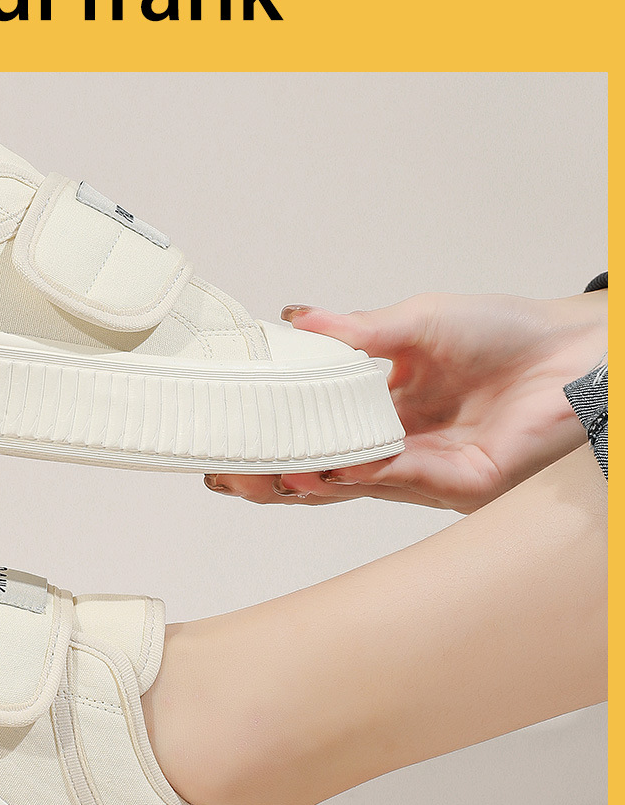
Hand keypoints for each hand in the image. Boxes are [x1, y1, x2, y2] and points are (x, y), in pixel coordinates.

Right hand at [206, 290, 606, 511]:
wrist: (575, 350)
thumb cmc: (506, 331)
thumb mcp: (415, 321)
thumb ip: (356, 330)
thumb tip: (294, 318)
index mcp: (383, 409)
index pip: (315, 433)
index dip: (273, 439)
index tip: (230, 438)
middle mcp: (396, 445)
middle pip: (321, 471)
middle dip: (272, 477)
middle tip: (229, 474)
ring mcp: (423, 469)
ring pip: (350, 486)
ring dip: (306, 483)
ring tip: (267, 475)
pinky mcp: (458, 482)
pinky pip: (399, 480)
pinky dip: (363, 474)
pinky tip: (332, 469)